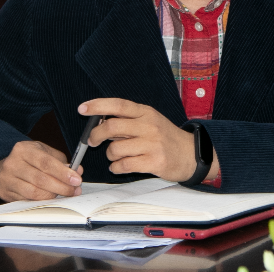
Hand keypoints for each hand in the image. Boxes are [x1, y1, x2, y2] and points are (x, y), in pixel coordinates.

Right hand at [0, 140, 82, 201]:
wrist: (5, 166)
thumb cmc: (30, 159)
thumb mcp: (44, 152)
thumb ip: (61, 161)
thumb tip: (77, 172)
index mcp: (24, 149)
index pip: (46, 162)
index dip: (62, 173)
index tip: (76, 179)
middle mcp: (13, 163)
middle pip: (40, 179)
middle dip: (61, 187)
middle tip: (74, 190)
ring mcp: (7, 179)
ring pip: (34, 192)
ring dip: (52, 195)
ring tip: (64, 193)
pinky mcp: (5, 192)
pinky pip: (27, 200)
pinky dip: (41, 201)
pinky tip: (50, 198)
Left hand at [79, 98, 218, 181]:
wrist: (191, 154)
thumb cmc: (165, 138)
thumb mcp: (150, 121)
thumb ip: (129, 120)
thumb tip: (100, 122)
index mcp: (146, 112)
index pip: (118, 105)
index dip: (98, 106)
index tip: (82, 108)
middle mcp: (149, 126)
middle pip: (112, 127)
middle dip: (96, 135)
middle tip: (93, 141)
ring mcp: (152, 144)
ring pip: (115, 149)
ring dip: (110, 155)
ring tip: (117, 157)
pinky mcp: (154, 162)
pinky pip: (123, 165)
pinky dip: (116, 167)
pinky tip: (120, 166)